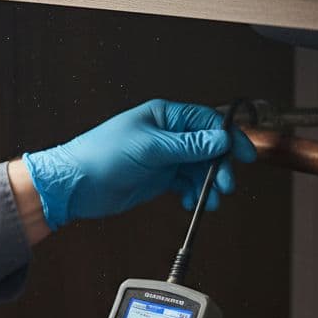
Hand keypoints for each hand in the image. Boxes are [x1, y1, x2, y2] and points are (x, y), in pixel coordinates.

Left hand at [21, 99, 255, 229]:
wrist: (75, 184)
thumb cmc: (101, 156)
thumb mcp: (150, 148)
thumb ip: (188, 145)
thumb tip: (220, 140)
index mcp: (164, 116)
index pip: (206, 121)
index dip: (227, 137)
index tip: (243, 154)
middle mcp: (166, 134)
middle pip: (207, 147)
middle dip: (219, 167)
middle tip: (225, 185)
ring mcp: (163, 156)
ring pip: (198, 168)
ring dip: (207, 184)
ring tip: (210, 200)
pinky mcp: (157, 177)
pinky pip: (184, 183)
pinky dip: (192, 193)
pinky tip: (191, 202)